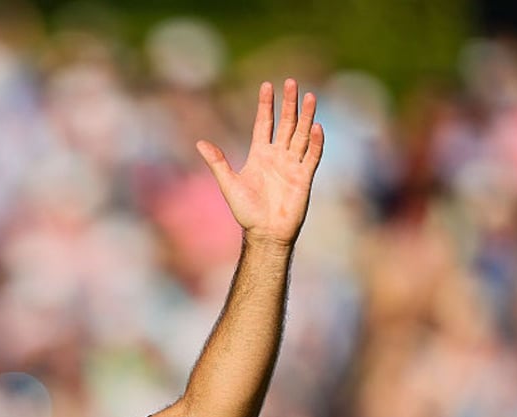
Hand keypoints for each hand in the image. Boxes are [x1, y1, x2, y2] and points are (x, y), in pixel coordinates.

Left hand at [196, 78, 323, 247]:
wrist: (264, 233)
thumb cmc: (245, 211)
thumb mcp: (229, 183)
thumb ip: (218, 162)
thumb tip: (200, 143)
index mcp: (259, 155)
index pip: (264, 124)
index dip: (265, 105)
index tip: (267, 85)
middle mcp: (277, 156)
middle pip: (285, 124)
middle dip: (288, 104)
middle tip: (292, 82)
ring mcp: (292, 165)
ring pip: (301, 135)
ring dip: (306, 116)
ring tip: (310, 96)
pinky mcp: (303, 178)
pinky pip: (312, 156)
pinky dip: (315, 142)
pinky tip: (316, 126)